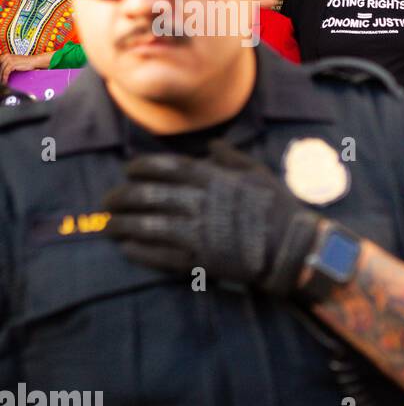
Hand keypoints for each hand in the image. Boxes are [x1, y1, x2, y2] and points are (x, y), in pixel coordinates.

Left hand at [1, 53, 45, 83]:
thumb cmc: (25, 62)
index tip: (0, 76)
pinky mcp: (12, 64)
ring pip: (1, 70)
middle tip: (0, 80)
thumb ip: (7, 64)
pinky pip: (5, 72)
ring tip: (2, 82)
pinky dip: (5, 78)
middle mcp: (6, 56)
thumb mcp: (14, 62)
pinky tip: (5, 81)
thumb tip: (2, 71)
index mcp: (5, 55)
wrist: (33, 61)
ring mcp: (8, 60)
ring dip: (1, 77)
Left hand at [103, 140, 323, 295]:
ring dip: (121, 225)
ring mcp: (197, 232)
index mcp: (212, 178)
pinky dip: (139, 250)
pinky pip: (159, 255)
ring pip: (147, 226)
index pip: (164, 167)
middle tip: (108, 201)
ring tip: (107, 226)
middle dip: (120, 197)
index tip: (128, 171)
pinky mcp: (199, 260)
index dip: (139, 168)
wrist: (294, 248)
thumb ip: (231, 157)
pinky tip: (127, 247)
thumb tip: (210, 145)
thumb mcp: (259, 173)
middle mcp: (199, 203)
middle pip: (147, 195)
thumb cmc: (279, 208)